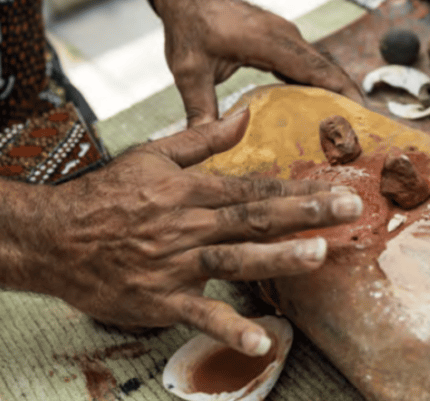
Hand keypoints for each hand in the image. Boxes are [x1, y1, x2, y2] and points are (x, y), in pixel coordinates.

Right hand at [31, 108, 362, 355]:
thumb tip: (246, 113)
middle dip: (306, 213)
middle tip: (350, 208)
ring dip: (279, 257)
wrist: (53, 237)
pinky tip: (262, 342)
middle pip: (256, 218)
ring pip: (236, 258)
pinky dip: (231, 329)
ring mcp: (176, 264)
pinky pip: (201, 316)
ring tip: (319, 254)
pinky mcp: (161, 299)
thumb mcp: (153, 154)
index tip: (338, 186)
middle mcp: (189, 225)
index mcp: (191, 190)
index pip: (256, 188)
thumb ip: (204, 138)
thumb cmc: (106, 194)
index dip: (299, 188)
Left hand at [154, 0, 363, 126]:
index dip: (342, 92)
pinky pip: (310, 66)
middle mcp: (287, 36)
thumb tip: (204, 144)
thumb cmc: (189, 26)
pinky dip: (320, 86)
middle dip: (347, 99)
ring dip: (336, 93)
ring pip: (322, 68)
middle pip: (328, 70)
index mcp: (270, 41)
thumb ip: (200, 108)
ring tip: (346, 127)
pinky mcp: (284, 42)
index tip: (361, 115)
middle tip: (359, 134)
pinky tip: (322, 111)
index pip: (317, 69)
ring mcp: (288, 37)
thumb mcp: (189, 70)